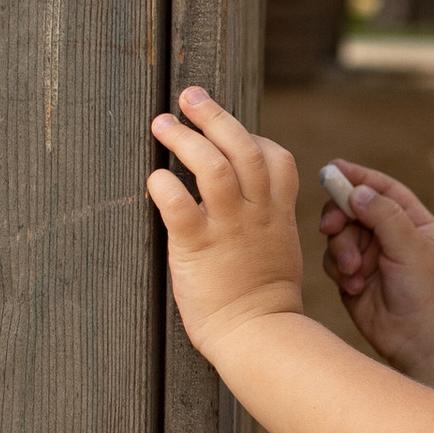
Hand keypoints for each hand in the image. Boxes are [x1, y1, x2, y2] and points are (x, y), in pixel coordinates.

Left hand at [148, 89, 303, 352]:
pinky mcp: (198, 247)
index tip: (233, 134)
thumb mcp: (279, 253)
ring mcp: (229, 229)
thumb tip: (244, 208)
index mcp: (278, 214)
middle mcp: (256, 214)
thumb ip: (264, 224)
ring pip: (214, 166)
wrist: (260, 337)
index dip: (254, 137)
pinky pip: (179, 205)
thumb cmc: (265, 304)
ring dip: (185, 139)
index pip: (276, 157)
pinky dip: (164, 185)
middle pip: (242, 147)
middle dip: (214, 115)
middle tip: (188, 96)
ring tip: (162, 123)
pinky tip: (155, 178)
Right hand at [316, 158, 433, 374]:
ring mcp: (368, 257)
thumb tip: (357, 190)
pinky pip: (332, 263)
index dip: (357, 176)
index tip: (332, 169)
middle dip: (339, 216)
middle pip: (351, 208)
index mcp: (411, 221)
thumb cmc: (429, 294)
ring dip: (341, 250)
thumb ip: (385, 216)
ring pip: (338, 236)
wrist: (423, 343)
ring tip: (354, 272)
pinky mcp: (352, 279)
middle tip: (331, 227)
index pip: (381, 188)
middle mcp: (388, 235)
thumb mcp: (411, 248)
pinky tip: (355, 287)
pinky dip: (339, 272)